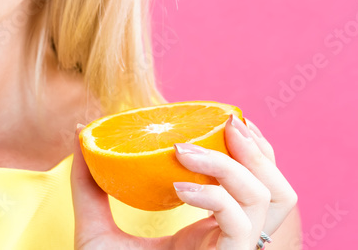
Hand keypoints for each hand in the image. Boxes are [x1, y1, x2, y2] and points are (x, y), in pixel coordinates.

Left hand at [70, 115, 297, 249]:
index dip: (255, 150)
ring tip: (185, 152)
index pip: (255, 186)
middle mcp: (229, 242)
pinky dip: (215, 197)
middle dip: (258, 151)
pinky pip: (240, 225)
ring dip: (233, 165)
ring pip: (268, 200)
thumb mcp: (96, 229)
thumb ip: (90, 187)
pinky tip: (180, 188)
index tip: (226, 119)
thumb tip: (79, 136)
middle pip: (278, 191)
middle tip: (223, 123)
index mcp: (211, 230)